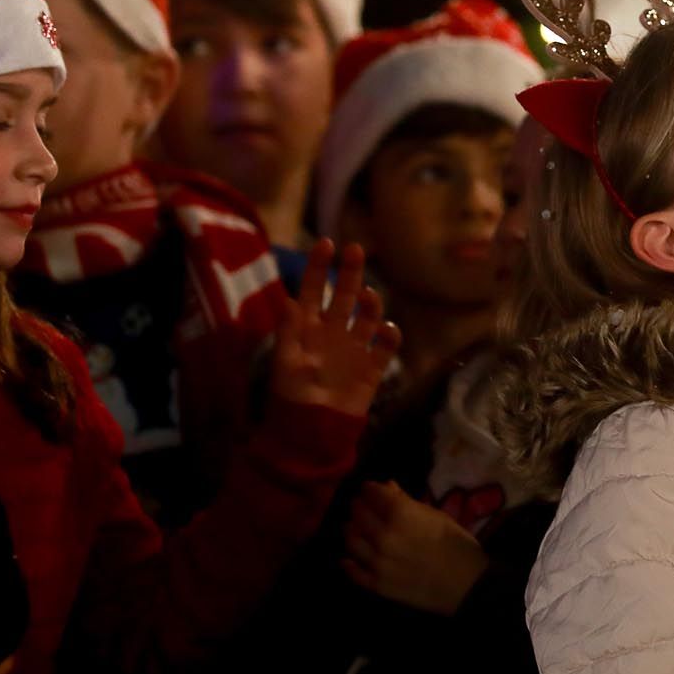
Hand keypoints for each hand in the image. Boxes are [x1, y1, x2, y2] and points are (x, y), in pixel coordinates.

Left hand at [269, 240, 400, 417]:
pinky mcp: (372, 367)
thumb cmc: (292, 396)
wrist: (312, 431)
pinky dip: (389, 336)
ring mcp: (354, 348)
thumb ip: (288, 331)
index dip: (319, 267)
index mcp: (308, 328)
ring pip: (368, 316)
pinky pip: (385, 346)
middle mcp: (333, 332)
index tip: (327, 243)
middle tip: (356, 250)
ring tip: (368, 295)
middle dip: (351, 272)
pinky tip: (387, 330)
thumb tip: (289, 299)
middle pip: (345, 295)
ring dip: (370, 303)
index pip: (313, 290)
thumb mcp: (284, 362)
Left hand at [342, 481, 489, 615]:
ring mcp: (377, 561)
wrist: (467, 586)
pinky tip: (349, 558)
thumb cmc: (458, 545)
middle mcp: (383, 535)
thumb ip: (408, 501)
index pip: (371, 493)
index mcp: (400, 513)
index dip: (370, 489)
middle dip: (359, 507)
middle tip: (363, 507)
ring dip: (352, 531)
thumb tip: (387, 487)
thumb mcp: (437, 516)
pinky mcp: (377, 584)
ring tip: (356, 529)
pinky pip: (354, 571)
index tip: (371, 490)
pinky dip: (349, 562)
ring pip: (351, 540)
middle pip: (358, 514)